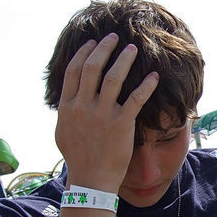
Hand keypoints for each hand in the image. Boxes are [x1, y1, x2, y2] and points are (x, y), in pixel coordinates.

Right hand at [55, 33, 158, 192]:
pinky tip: (153, 76)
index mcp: (68, 106)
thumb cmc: (78, 158)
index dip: (84, 53)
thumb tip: (66, 100)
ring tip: (133, 49)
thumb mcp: (63, 132)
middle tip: (114, 38)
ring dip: (124, 59)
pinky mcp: (121, 124)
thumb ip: (66, 112)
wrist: (92, 179)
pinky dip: (145, 85)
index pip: (73, 71)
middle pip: (92, 67)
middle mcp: (83, 106)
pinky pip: (135, 98)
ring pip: (113, 77)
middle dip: (104, 48)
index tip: (93, 42)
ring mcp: (102, 114)